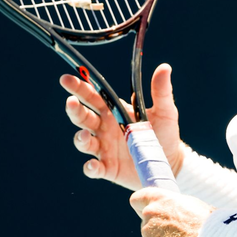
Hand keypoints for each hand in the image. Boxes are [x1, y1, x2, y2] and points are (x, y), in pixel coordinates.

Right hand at [61, 63, 184, 190]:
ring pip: (84, 142)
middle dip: (74, 109)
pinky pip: (94, 169)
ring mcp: (104, 149)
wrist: (170, 162)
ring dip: (80, 138)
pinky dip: (90, 168)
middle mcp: (104, 129)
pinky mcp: (108, 169)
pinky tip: (93, 165)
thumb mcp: (165, 111)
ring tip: (84, 134)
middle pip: (82, 117)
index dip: (79, 87)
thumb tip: (165, 67)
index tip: (66, 79)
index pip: (92, 97)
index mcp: (113, 112)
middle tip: (71, 101)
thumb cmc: (164, 133)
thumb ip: (161, 91)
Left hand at [129, 188, 212, 236]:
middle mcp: (150, 212)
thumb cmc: (208, 223)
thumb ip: (176, 209)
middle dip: (158, 233)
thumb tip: (175, 216)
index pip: (137, 200)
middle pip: (146, 225)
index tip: (152, 216)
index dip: (142, 208)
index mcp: (160, 198)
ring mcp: (148, 232)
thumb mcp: (192, 206)